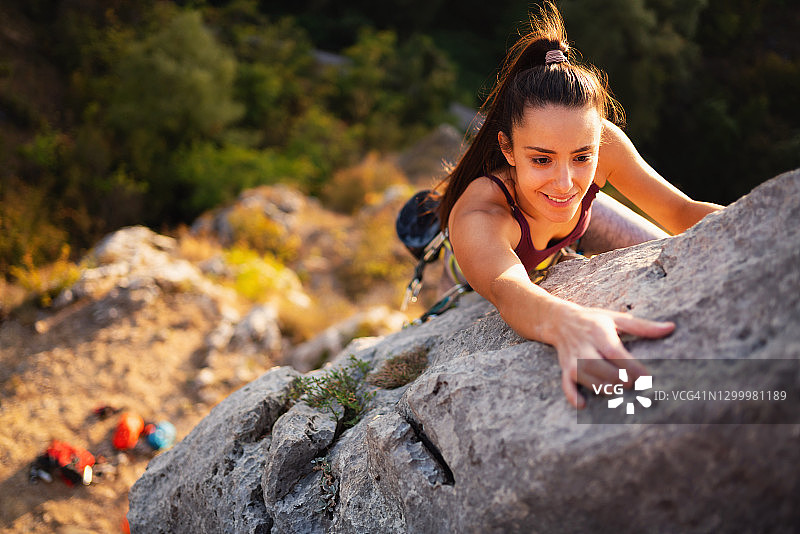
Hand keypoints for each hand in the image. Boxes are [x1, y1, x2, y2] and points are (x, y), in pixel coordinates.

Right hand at [548, 303, 674, 408]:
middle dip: (620, 380)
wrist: (558, 320)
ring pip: (588, 379)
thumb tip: (671, 328)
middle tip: (635, 385)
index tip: (647, 377)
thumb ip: (643, 326)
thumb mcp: (616, 318)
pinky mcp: (564, 368)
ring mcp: (573, 359)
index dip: (631, 368)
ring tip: (619, 390)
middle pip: (601, 369)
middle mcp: (584, 347)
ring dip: (604, 389)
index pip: (615, 353)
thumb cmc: (593, 319)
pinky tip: (583, 404)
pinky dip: (572, 396)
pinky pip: (566, 385)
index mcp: (599, 333)